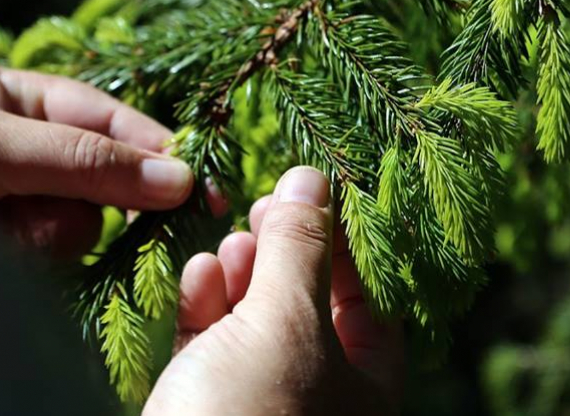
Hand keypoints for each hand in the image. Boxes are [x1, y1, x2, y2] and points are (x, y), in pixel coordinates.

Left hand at [0, 63, 203, 257]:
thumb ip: (84, 160)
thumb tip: (181, 180)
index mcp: (21, 103)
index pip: (112, 122)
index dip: (161, 153)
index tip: (206, 192)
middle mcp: (25, 153)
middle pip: (104, 182)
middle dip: (104, 202)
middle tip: (139, 227)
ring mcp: (11, 205)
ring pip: (77, 228)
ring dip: (45, 236)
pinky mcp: (2, 253)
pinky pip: (46, 261)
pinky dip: (27, 261)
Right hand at [145, 167, 402, 415]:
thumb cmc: (249, 415)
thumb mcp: (284, 321)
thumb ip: (299, 246)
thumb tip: (312, 177)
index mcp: (365, 382)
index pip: (368, 293)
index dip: (343, 237)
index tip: (314, 188)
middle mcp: (318, 392)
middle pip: (308, 301)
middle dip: (284, 251)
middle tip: (262, 206)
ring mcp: (260, 400)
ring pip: (256, 320)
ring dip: (242, 273)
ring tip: (231, 240)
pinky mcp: (206, 407)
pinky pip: (213, 347)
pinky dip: (207, 306)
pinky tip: (200, 273)